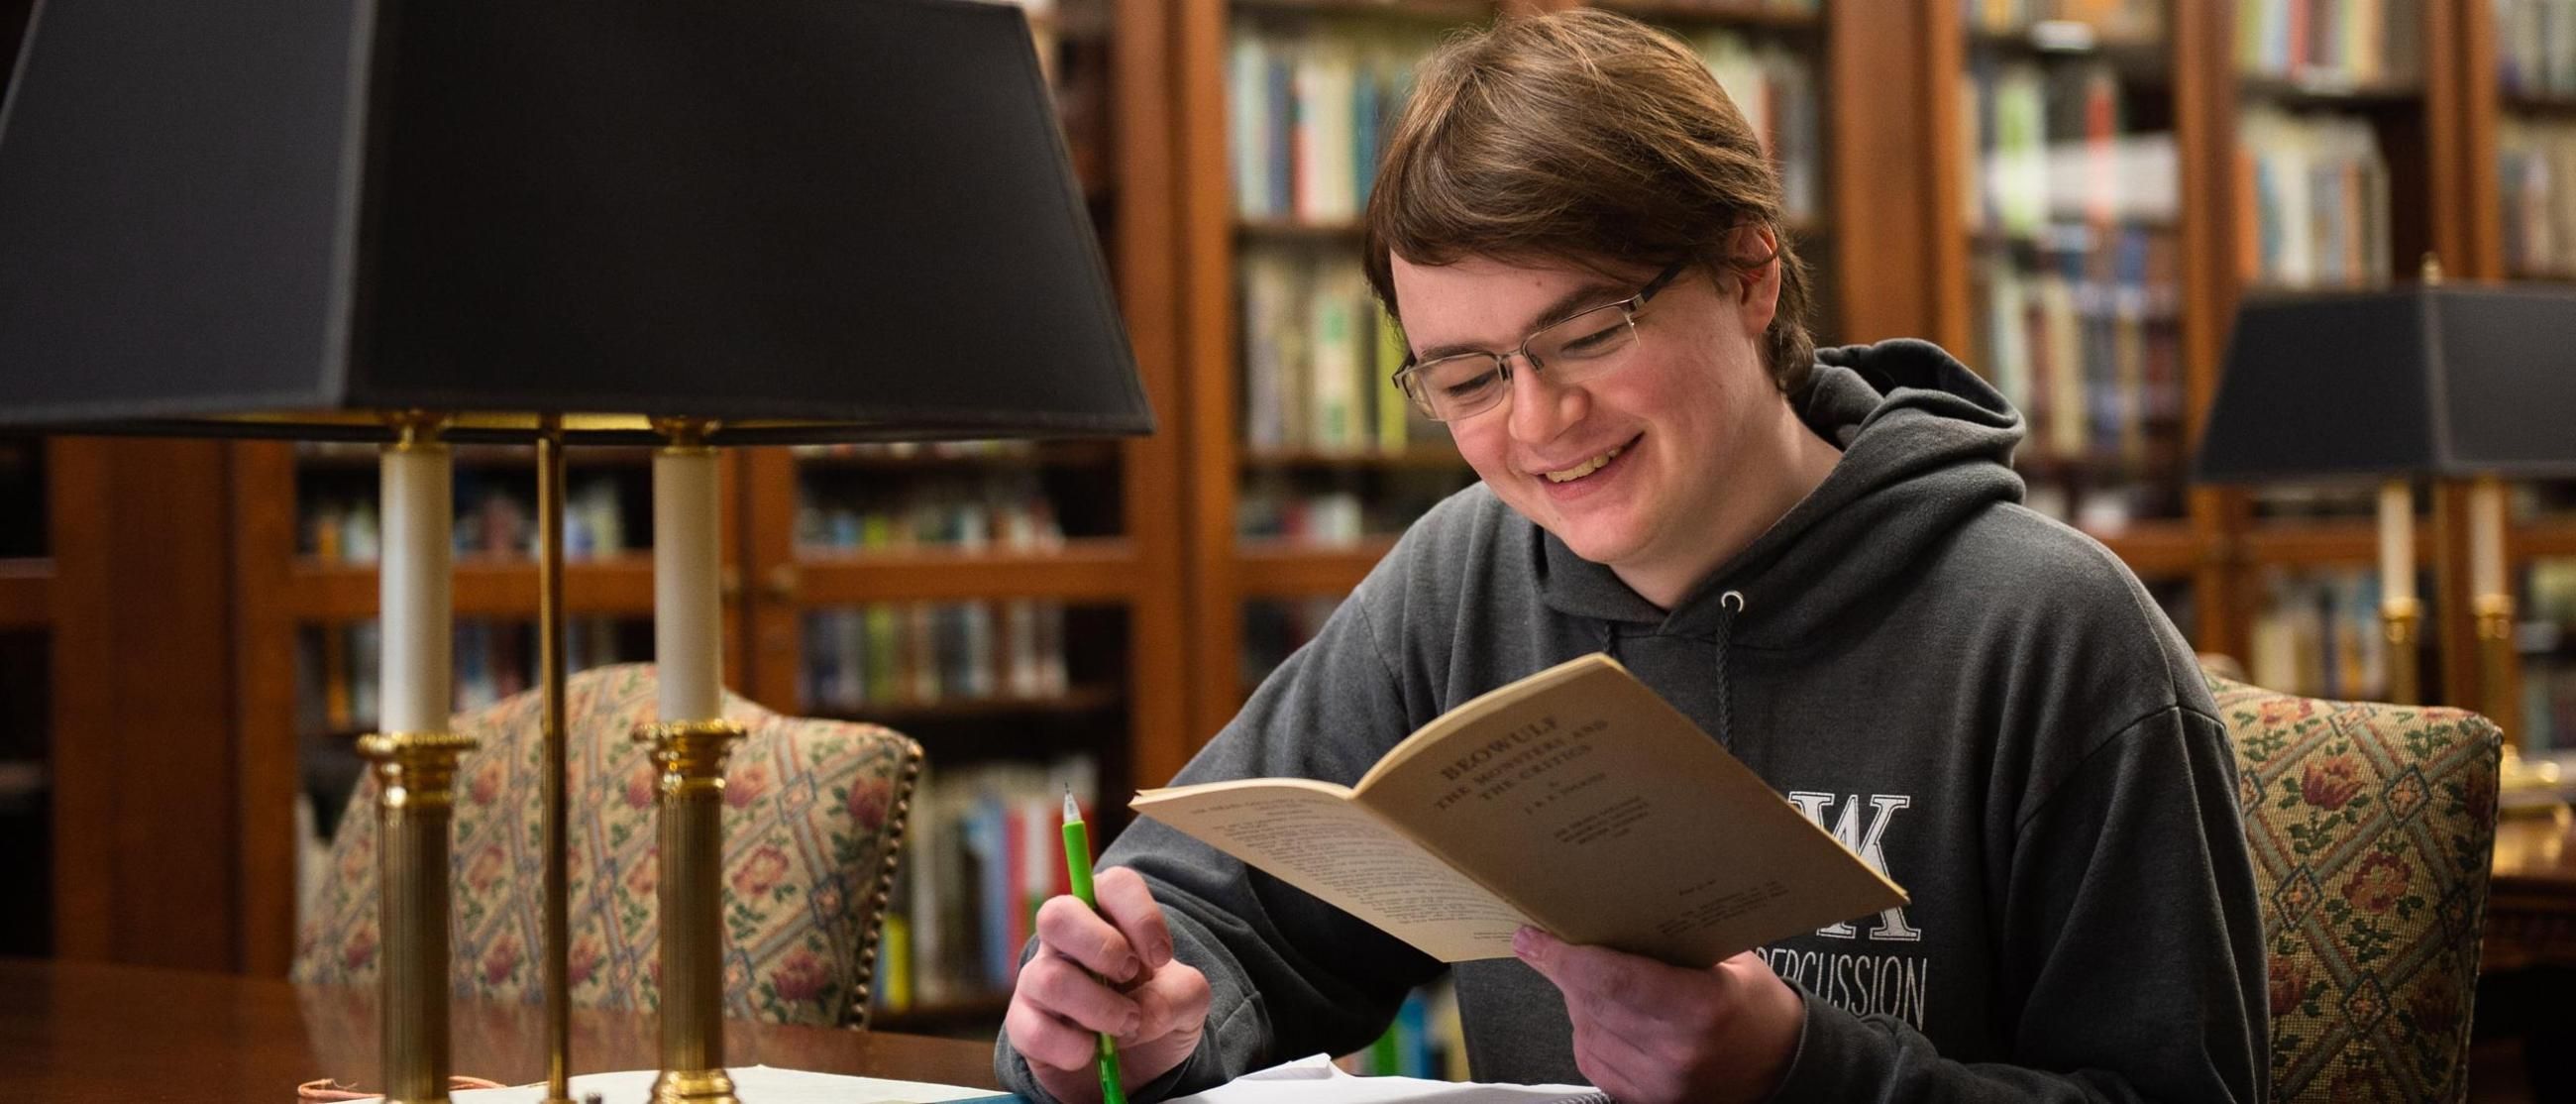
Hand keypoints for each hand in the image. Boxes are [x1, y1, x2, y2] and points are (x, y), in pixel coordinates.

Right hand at [1005, 867, 1212, 1102]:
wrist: (1135, 1068)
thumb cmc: (1155, 1014)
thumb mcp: (1189, 1001)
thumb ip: (1180, 995)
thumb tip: (1140, 1013)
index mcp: (1109, 918)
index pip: (1114, 885)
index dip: (1140, 916)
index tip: (1160, 958)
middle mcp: (1066, 942)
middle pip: (1057, 914)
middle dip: (1102, 948)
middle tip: (1129, 977)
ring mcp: (1038, 981)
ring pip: (1049, 979)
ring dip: (1099, 1009)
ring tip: (1125, 1027)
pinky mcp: (1024, 1025)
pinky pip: (1034, 1032)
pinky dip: (1073, 1049)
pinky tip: (1089, 1052)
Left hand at [1512, 927, 1802, 1103]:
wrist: (1781, 1066)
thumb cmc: (1754, 1004)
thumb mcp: (1726, 958)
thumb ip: (1669, 939)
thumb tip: (1602, 909)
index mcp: (1700, 1009)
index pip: (1611, 980)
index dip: (1563, 957)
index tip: (1533, 937)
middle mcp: (1676, 1053)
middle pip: (1591, 1005)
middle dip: (1561, 971)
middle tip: (1542, 945)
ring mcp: (1660, 1086)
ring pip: (1585, 1033)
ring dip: (1576, 1002)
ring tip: (1588, 977)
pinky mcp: (1648, 1102)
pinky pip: (1593, 1062)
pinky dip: (1588, 1032)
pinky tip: (1601, 1013)